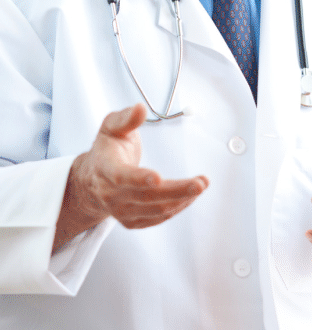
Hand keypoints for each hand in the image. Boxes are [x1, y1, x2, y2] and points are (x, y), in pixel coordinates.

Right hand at [53, 104, 207, 251]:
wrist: (91, 181)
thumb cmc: (107, 149)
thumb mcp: (111, 127)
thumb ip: (126, 118)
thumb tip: (140, 108)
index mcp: (105, 168)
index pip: (120, 176)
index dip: (138, 178)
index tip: (157, 178)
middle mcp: (111, 194)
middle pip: (146, 197)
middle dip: (177, 190)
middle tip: (200, 183)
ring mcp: (121, 211)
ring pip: (156, 210)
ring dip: (182, 199)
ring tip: (201, 185)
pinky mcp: (132, 221)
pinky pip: (158, 218)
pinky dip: (177, 208)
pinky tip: (190, 196)